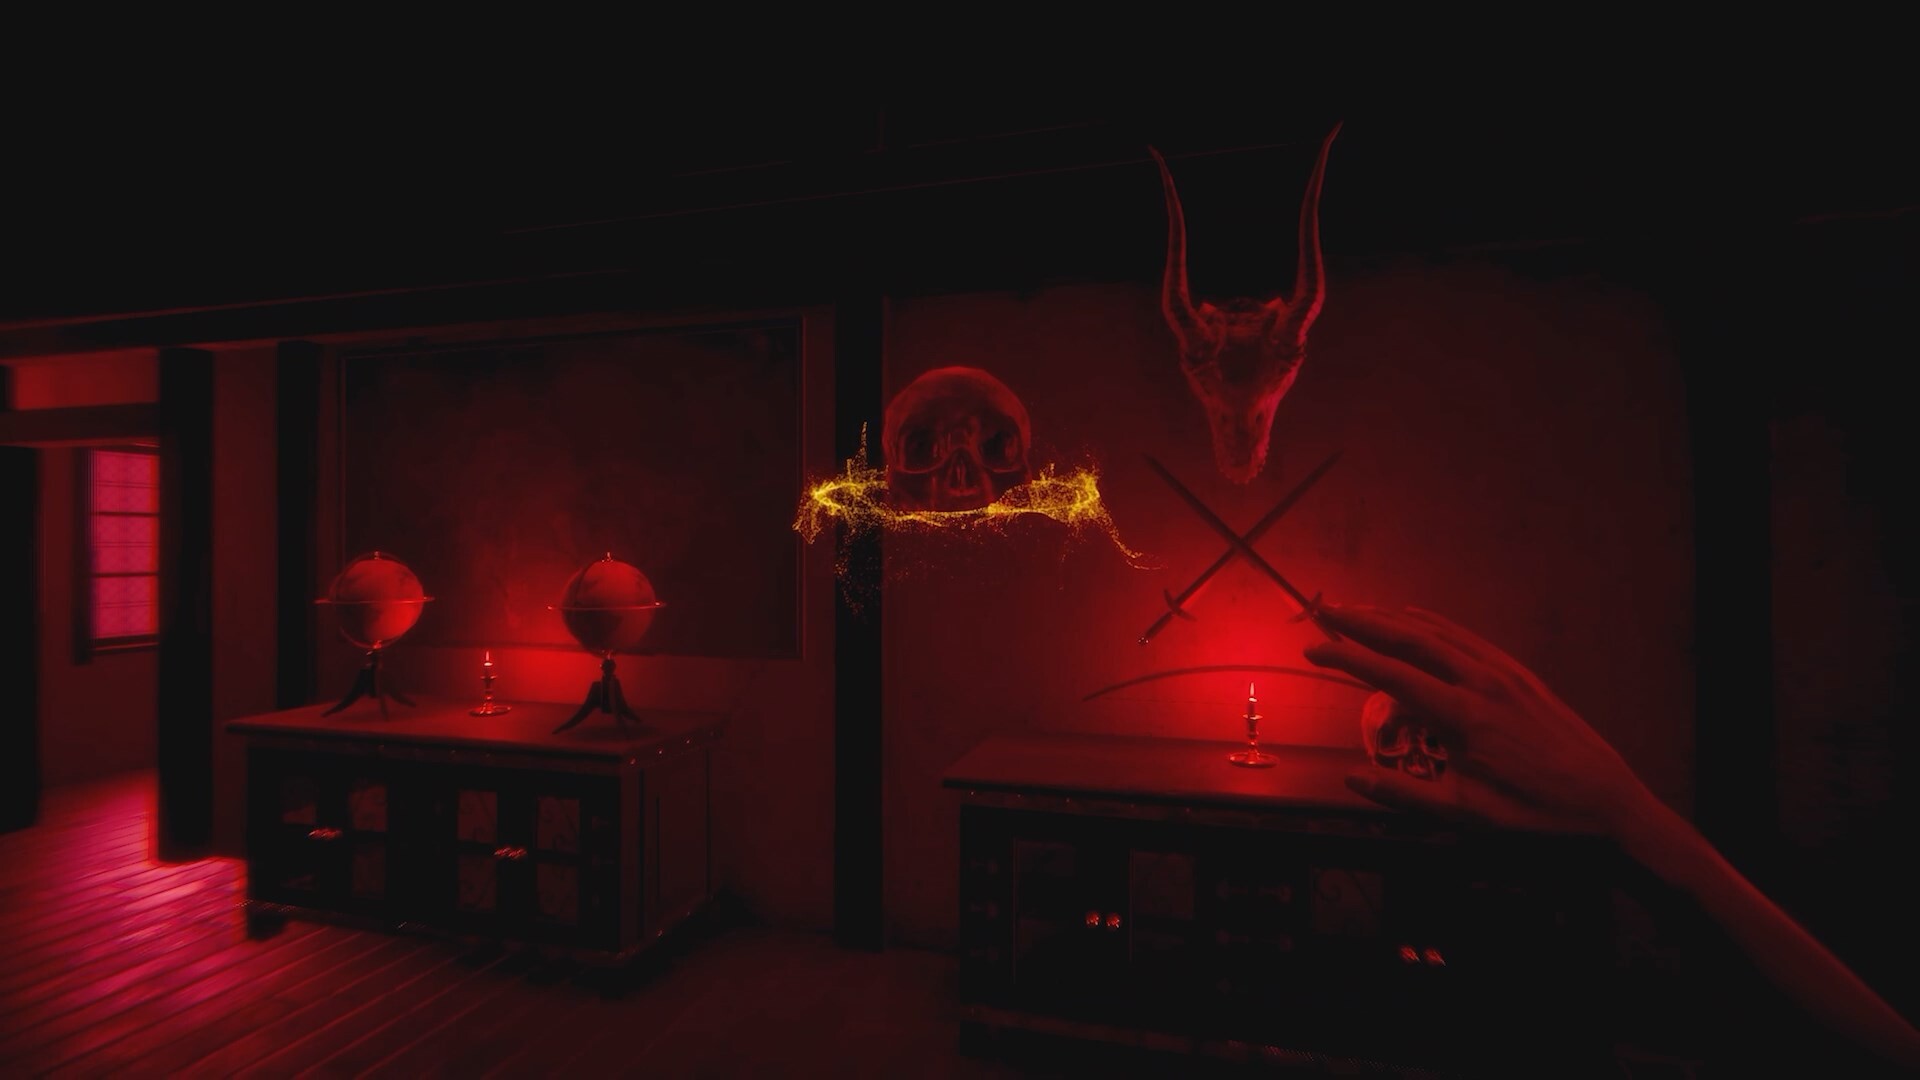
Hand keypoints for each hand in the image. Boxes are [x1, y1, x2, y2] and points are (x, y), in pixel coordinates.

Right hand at [1304, 605, 1652, 835]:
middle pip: (1413, 639)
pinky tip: (1418, 619)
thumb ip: (1407, 795)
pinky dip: (1436, 624)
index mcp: (1465, 717)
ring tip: (1360, 609)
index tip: (1312, 648)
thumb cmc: (1537, 817)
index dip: (1347, 658)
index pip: (1392, 675)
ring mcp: (1506, 674)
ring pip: (1442, 632)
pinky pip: (1470, 638)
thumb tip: (1352, 777)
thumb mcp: (1468, 815)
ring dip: (1396, 617)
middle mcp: (1483, 683)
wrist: (1610, 804)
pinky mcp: (1522, 676)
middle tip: (1325, 611)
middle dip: (1365, 623)